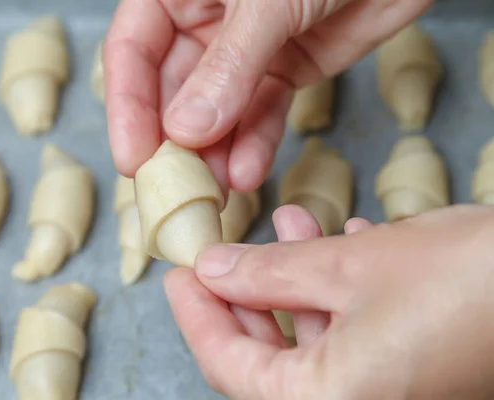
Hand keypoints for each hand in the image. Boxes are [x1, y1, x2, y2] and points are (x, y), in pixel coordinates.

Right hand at [104, 0, 433, 192]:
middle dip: (174, 143)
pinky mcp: (286, 70)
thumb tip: (187, 131)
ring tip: (213, 193)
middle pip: (171, 90)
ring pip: (216, 111)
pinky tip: (246, 172)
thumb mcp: (267, 2)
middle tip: (176, 190)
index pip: (132, 51)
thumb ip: (228, 66)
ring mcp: (245, 50)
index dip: (128, 108)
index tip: (133, 160)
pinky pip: (262, 113)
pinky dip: (255, 144)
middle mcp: (205, 20)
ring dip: (213, 154)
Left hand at [164, 205, 493, 398]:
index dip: (197, 314)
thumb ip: (267, 272)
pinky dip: (343, 289)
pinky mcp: (413, 371)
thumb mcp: (346, 265)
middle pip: (268, 357)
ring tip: (292, 221)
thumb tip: (213, 270)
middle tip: (225, 251)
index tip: (178, 275)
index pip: (229, 366)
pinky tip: (347, 240)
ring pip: (316, 337)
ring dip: (299, 278)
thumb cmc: (465, 280)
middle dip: (247, 295)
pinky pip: (358, 332)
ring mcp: (388, 393)